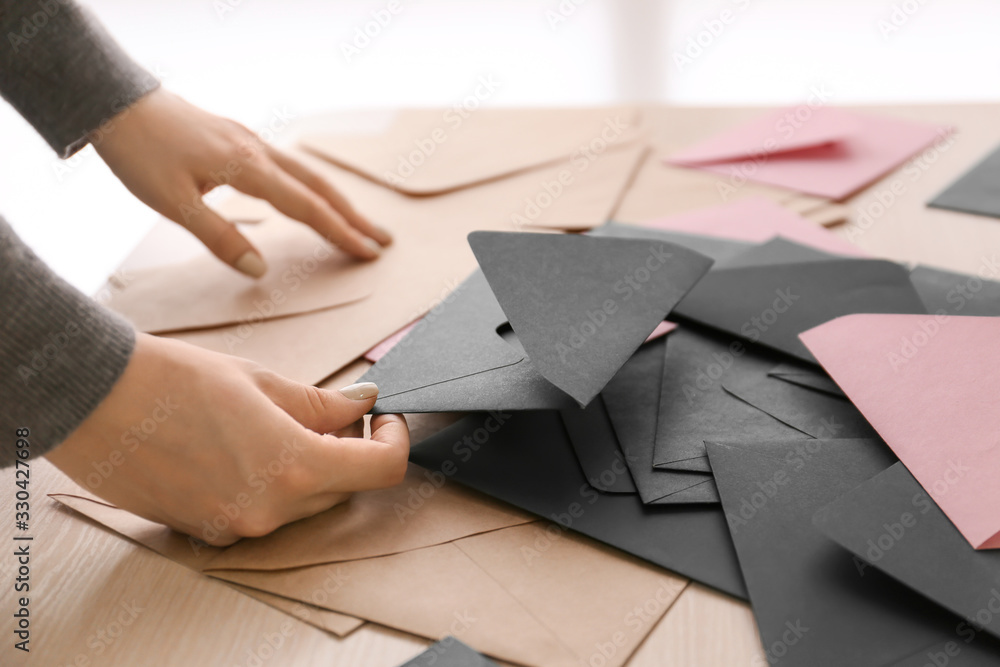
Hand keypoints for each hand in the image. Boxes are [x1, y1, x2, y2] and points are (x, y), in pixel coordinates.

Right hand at [46, 333, 408, 544]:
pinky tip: (244, 449)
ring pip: (304, 504)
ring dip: (311, 469)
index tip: (385, 420)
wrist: (94, 401)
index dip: (394, 441)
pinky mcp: (207, 532)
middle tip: (334, 415)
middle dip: (350, 453)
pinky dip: (272, 486)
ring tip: (281, 425)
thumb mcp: (262, 382)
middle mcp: (269, 510)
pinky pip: (262, 513)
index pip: (381, 471)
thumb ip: (324, 403)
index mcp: (293, 467)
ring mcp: (236, 527)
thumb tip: (365, 403)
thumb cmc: (175, 380)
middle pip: (344, 489)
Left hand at [92, 88, 391, 276]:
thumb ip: (220, 238)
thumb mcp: (174, 204)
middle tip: (382, 240)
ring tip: (359, 222)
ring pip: (307, 173)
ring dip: (337, 200)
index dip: (339, 233)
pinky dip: (311, 185)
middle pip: (319, 187)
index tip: (366, 253)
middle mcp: (257, 151)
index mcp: (247, 168)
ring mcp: (250, 141)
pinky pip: (288, 165)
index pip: (307, 207)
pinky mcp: (238, 138)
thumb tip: (259, 269)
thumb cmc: (140, 153)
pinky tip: (310, 194)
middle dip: (353, 216)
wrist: (116, 105)